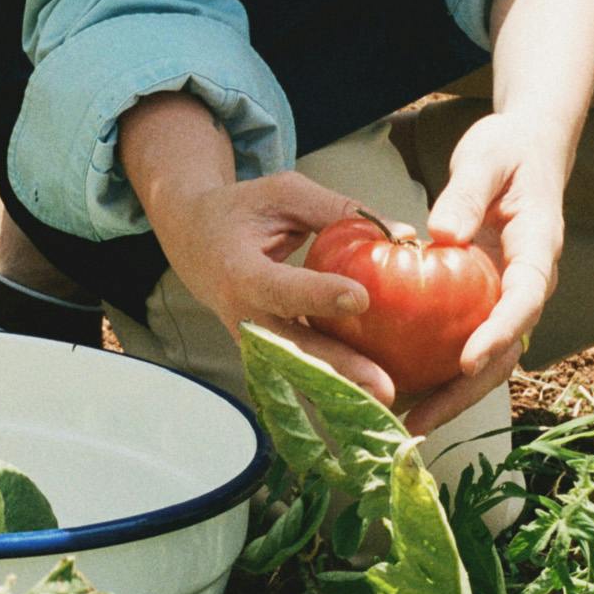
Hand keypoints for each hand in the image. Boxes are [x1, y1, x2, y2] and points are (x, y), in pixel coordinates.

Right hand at [151, 168, 416, 407]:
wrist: (194, 242)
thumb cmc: (241, 211)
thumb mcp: (283, 195)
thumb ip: (336, 210)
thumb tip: (399, 232)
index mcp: (239, 273)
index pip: (280, 289)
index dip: (318, 295)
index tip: (361, 297)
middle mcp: (244, 318)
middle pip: (294, 350)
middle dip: (341, 369)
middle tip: (385, 385)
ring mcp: (255, 344)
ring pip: (301, 371)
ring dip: (343, 387)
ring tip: (386, 398)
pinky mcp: (269, 356)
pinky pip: (304, 371)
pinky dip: (338, 381)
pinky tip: (375, 389)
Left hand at [398, 111, 566, 436]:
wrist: (525, 150)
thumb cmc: (507, 150)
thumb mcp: (486, 157)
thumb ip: (466, 191)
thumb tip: (442, 234)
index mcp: (537, 249)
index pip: (525, 299)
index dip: (499, 332)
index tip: (467, 358)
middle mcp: (526, 284)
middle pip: (506, 349)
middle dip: (466, 388)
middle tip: (423, 419)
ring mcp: (506, 296)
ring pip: (487, 358)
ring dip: (451, 393)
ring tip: (407, 424)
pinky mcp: (483, 299)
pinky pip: (464, 340)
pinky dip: (438, 369)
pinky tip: (401, 389)